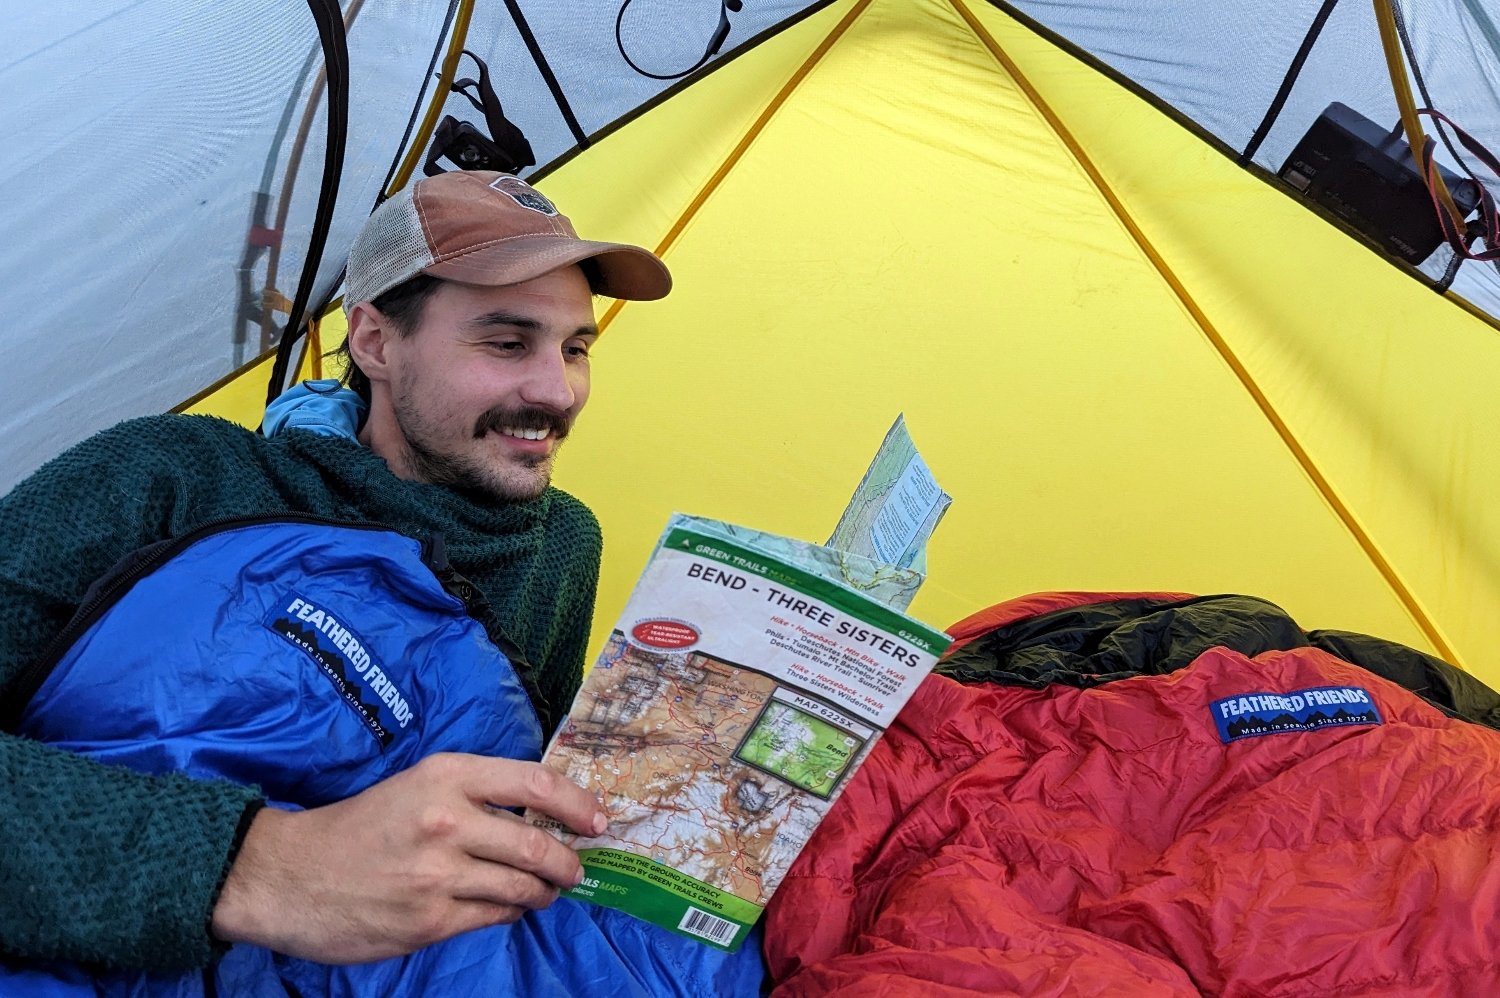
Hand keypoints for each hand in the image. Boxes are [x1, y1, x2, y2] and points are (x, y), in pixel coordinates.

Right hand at [209, 752, 604, 962]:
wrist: (289, 875)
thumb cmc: (358, 826)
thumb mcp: (416, 786)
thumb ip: (474, 794)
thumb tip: (540, 815)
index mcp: (445, 776)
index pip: (533, 783)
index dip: (577, 803)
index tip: (599, 820)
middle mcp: (447, 820)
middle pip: (536, 845)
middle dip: (567, 862)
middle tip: (576, 869)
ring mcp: (439, 874)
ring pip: (522, 887)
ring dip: (544, 892)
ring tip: (546, 891)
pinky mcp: (430, 920)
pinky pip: (495, 917)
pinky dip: (511, 913)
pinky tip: (507, 907)